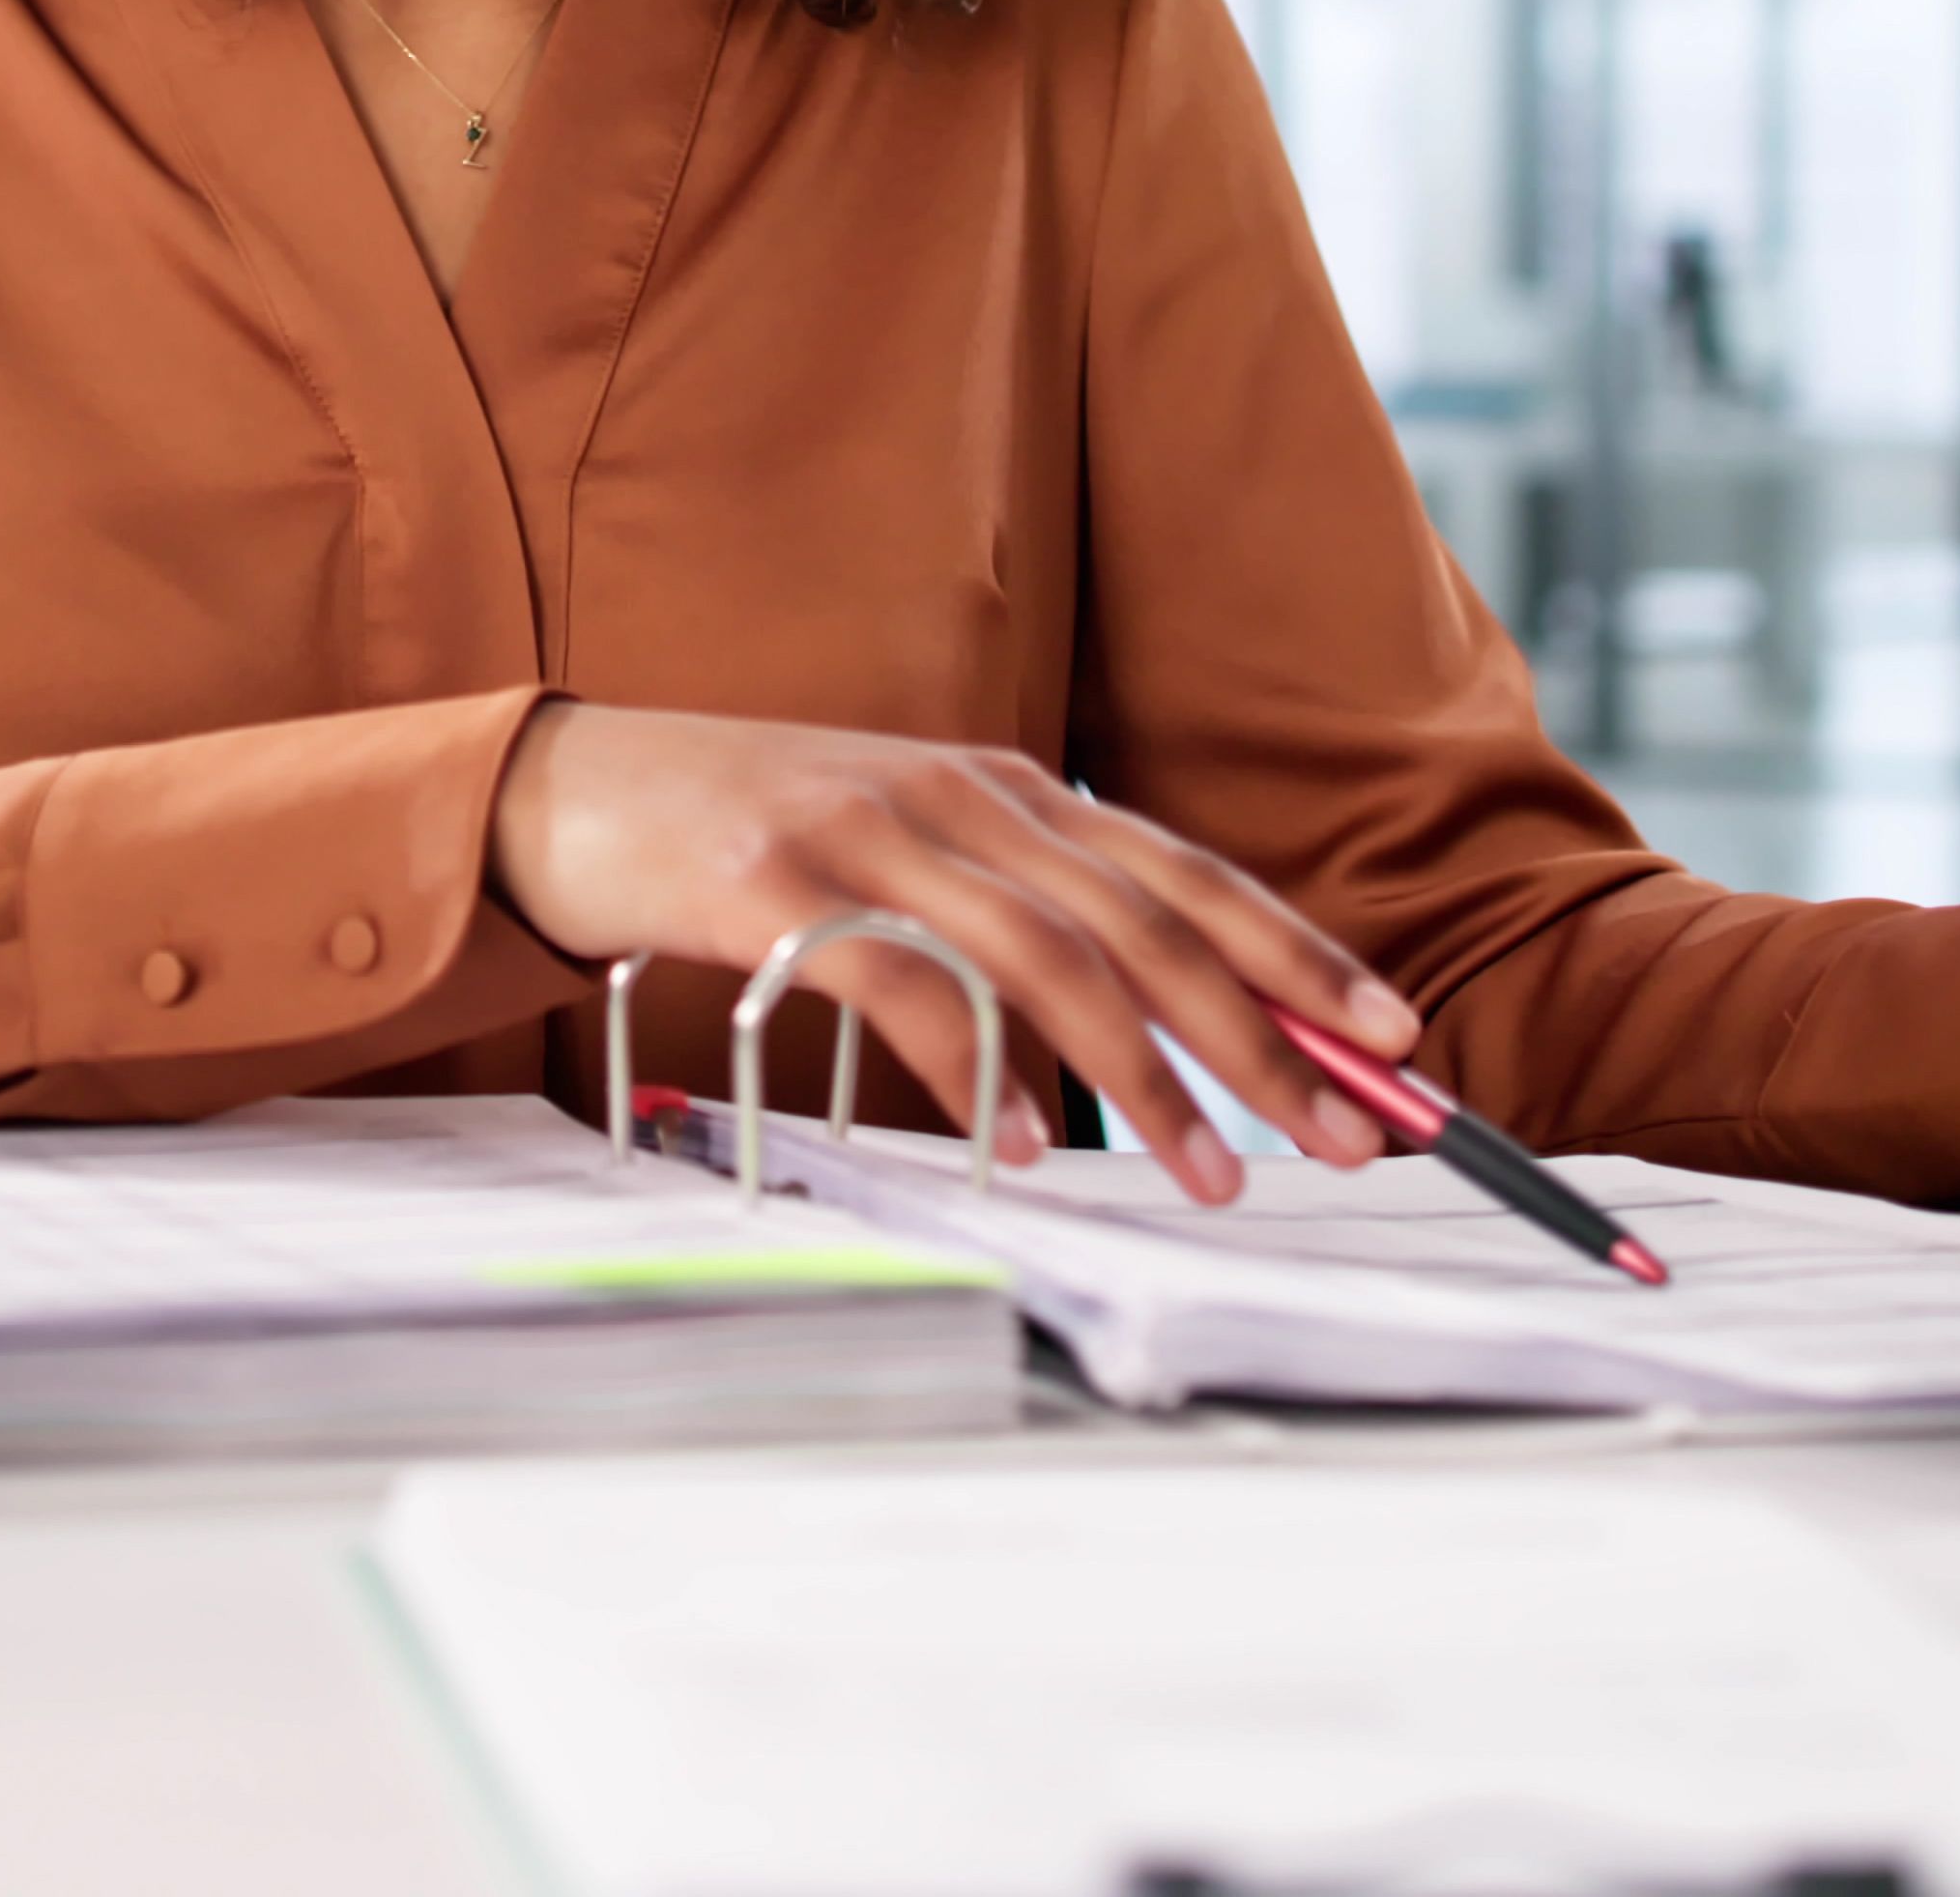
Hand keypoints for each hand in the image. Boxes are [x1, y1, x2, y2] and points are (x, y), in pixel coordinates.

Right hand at [482, 699, 1416, 1200]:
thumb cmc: (749, 840)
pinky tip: (1029, 1141)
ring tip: (1212, 1172)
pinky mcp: (778, 884)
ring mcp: (870, 834)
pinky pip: (905, 983)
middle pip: (1148, 921)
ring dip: (1145, 1075)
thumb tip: (1138, 1032)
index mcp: (1006, 788)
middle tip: (1345, 1130)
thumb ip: (1013, 916)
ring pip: (1051, 957)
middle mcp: (959, 796)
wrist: (567, 787)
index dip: (1298, 953)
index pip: (1185, 873)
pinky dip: (979, 1066)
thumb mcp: (905, 854)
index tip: (1392, 1036)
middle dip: (1263, 1033)